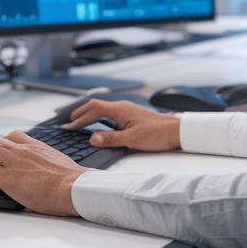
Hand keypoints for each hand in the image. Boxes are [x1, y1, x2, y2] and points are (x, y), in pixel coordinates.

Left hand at [0, 130, 83, 215]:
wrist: (75, 188)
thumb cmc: (72, 183)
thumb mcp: (59, 165)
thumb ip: (47, 165)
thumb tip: (46, 176)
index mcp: (36, 147)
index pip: (13, 136)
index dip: (1, 145)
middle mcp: (23, 150)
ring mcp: (14, 162)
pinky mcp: (8, 177)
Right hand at [61, 99, 180, 151]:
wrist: (178, 132)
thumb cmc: (158, 134)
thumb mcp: (132, 140)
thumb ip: (110, 139)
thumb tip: (92, 138)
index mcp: (120, 110)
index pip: (93, 108)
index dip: (79, 116)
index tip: (68, 125)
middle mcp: (123, 107)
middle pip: (96, 107)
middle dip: (81, 115)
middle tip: (69, 124)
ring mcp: (128, 111)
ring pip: (103, 110)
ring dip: (90, 117)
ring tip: (79, 125)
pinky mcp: (132, 117)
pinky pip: (110, 114)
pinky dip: (100, 119)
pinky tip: (99, 127)